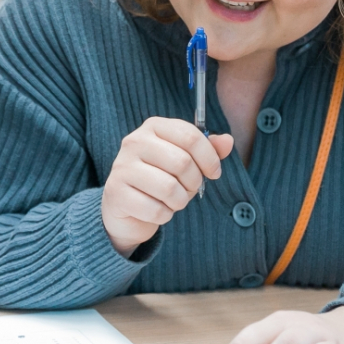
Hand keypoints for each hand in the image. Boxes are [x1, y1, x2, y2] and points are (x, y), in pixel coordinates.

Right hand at [101, 117, 232, 257]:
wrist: (125, 208)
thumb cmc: (159, 179)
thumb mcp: (185, 160)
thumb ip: (207, 150)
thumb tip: (228, 141)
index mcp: (153, 127)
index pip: (190, 136)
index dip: (210, 157)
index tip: (214, 172)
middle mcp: (134, 142)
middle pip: (182, 162)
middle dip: (194, 182)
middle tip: (189, 188)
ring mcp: (122, 167)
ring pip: (170, 188)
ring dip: (180, 201)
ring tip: (173, 200)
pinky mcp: (116, 193)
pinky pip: (156, 210)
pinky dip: (164, 216)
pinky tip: (157, 210)